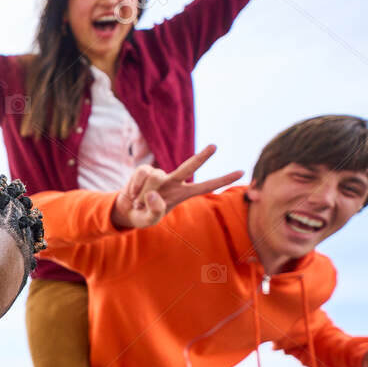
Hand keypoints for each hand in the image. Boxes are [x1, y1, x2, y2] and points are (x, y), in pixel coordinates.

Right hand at [111, 146, 244, 228]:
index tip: (242, 171)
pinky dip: (134, 189)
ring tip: (138, 204)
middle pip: (189, 167)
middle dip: (201, 157)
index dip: (223, 180)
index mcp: (182, 194)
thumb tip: (153, 193)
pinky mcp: (144, 170)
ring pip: (155, 179)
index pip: (206, 186)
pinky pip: (141, 176)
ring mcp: (159, 174)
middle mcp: (173, 181)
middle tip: (215, 146)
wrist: (126, 210)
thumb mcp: (150, 220)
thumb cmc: (143, 215)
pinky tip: (131, 195)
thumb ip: (154, 210)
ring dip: (142, 195)